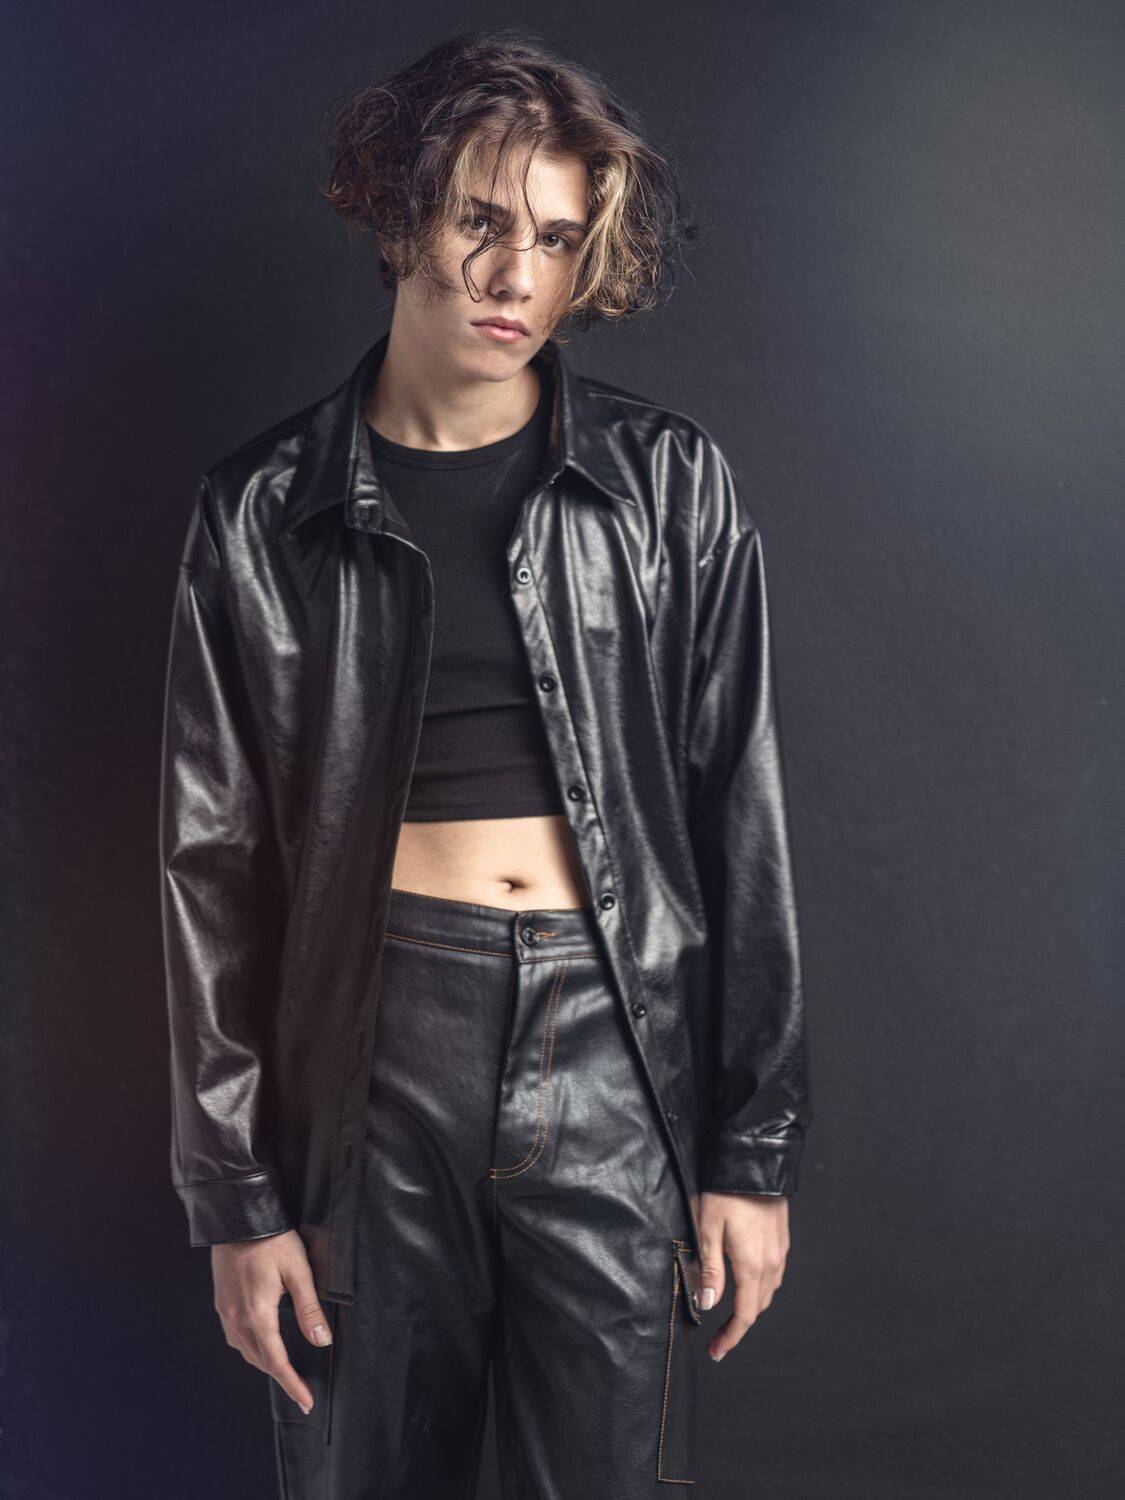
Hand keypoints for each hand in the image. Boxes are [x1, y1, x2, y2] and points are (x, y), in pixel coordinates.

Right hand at [211, 1229, 332, 1414]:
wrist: (238, 1217)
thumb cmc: (272, 1240)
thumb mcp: (298, 1271)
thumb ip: (309, 1309)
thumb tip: (322, 1341)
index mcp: (258, 1314)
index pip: (277, 1361)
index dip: (292, 1384)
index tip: (306, 1402)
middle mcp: (237, 1318)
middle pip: (259, 1360)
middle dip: (280, 1376)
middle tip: (300, 1389)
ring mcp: (225, 1311)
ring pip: (245, 1350)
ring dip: (264, 1362)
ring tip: (284, 1368)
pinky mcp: (221, 1301)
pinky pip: (235, 1336)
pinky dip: (250, 1347)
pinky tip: (260, 1342)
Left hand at [695, 1191, 789, 1361]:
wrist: (755, 1161)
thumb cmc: (727, 1192)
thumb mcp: (708, 1230)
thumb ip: (710, 1270)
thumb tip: (709, 1305)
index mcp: (751, 1265)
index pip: (745, 1315)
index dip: (731, 1337)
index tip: (717, 1351)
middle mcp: (771, 1263)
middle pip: (759, 1307)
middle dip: (739, 1326)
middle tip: (719, 1338)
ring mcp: (780, 1251)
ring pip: (769, 1292)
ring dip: (751, 1308)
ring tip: (731, 1315)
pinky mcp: (782, 1240)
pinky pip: (774, 1275)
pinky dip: (761, 1289)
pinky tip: (748, 1284)